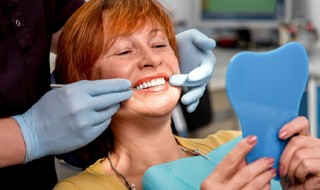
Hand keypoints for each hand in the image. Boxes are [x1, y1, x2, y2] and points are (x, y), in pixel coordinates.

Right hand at [12, 79, 132, 162]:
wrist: (34, 133)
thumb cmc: (47, 109)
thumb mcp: (62, 91)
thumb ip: (83, 89)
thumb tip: (104, 87)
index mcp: (75, 92)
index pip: (104, 86)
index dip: (118, 84)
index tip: (126, 83)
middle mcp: (83, 106)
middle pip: (111, 98)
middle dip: (122, 94)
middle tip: (129, 92)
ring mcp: (86, 122)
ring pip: (109, 112)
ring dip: (113, 107)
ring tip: (113, 104)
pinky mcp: (88, 135)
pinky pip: (104, 124)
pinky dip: (105, 119)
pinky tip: (102, 116)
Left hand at [170, 29, 215, 112]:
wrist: (172, 51)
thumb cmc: (184, 41)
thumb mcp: (191, 36)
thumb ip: (200, 39)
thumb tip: (212, 44)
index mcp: (207, 61)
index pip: (205, 70)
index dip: (199, 74)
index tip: (190, 77)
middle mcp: (204, 74)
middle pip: (200, 83)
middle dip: (189, 84)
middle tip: (173, 81)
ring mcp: (197, 83)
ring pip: (197, 92)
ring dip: (192, 98)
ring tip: (184, 101)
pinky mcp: (190, 89)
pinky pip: (194, 98)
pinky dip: (193, 104)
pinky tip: (189, 109)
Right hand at [201, 136, 275, 189]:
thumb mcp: (214, 183)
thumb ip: (227, 171)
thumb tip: (244, 155)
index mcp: (210, 183)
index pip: (228, 161)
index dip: (242, 148)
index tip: (253, 139)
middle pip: (245, 174)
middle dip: (259, 164)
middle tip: (268, 159)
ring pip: (254, 186)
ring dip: (265, 176)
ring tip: (271, 170)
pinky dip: (264, 189)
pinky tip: (267, 184)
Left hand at [278, 116, 319, 188]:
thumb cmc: (289, 174)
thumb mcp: (282, 157)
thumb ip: (279, 145)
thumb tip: (264, 137)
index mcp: (305, 138)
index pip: (301, 122)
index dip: (291, 126)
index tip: (280, 135)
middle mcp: (315, 144)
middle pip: (296, 142)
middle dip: (284, 158)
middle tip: (282, 170)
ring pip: (299, 155)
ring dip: (291, 169)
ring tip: (292, 176)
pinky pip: (305, 165)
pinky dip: (298, 174)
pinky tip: (300, 179)